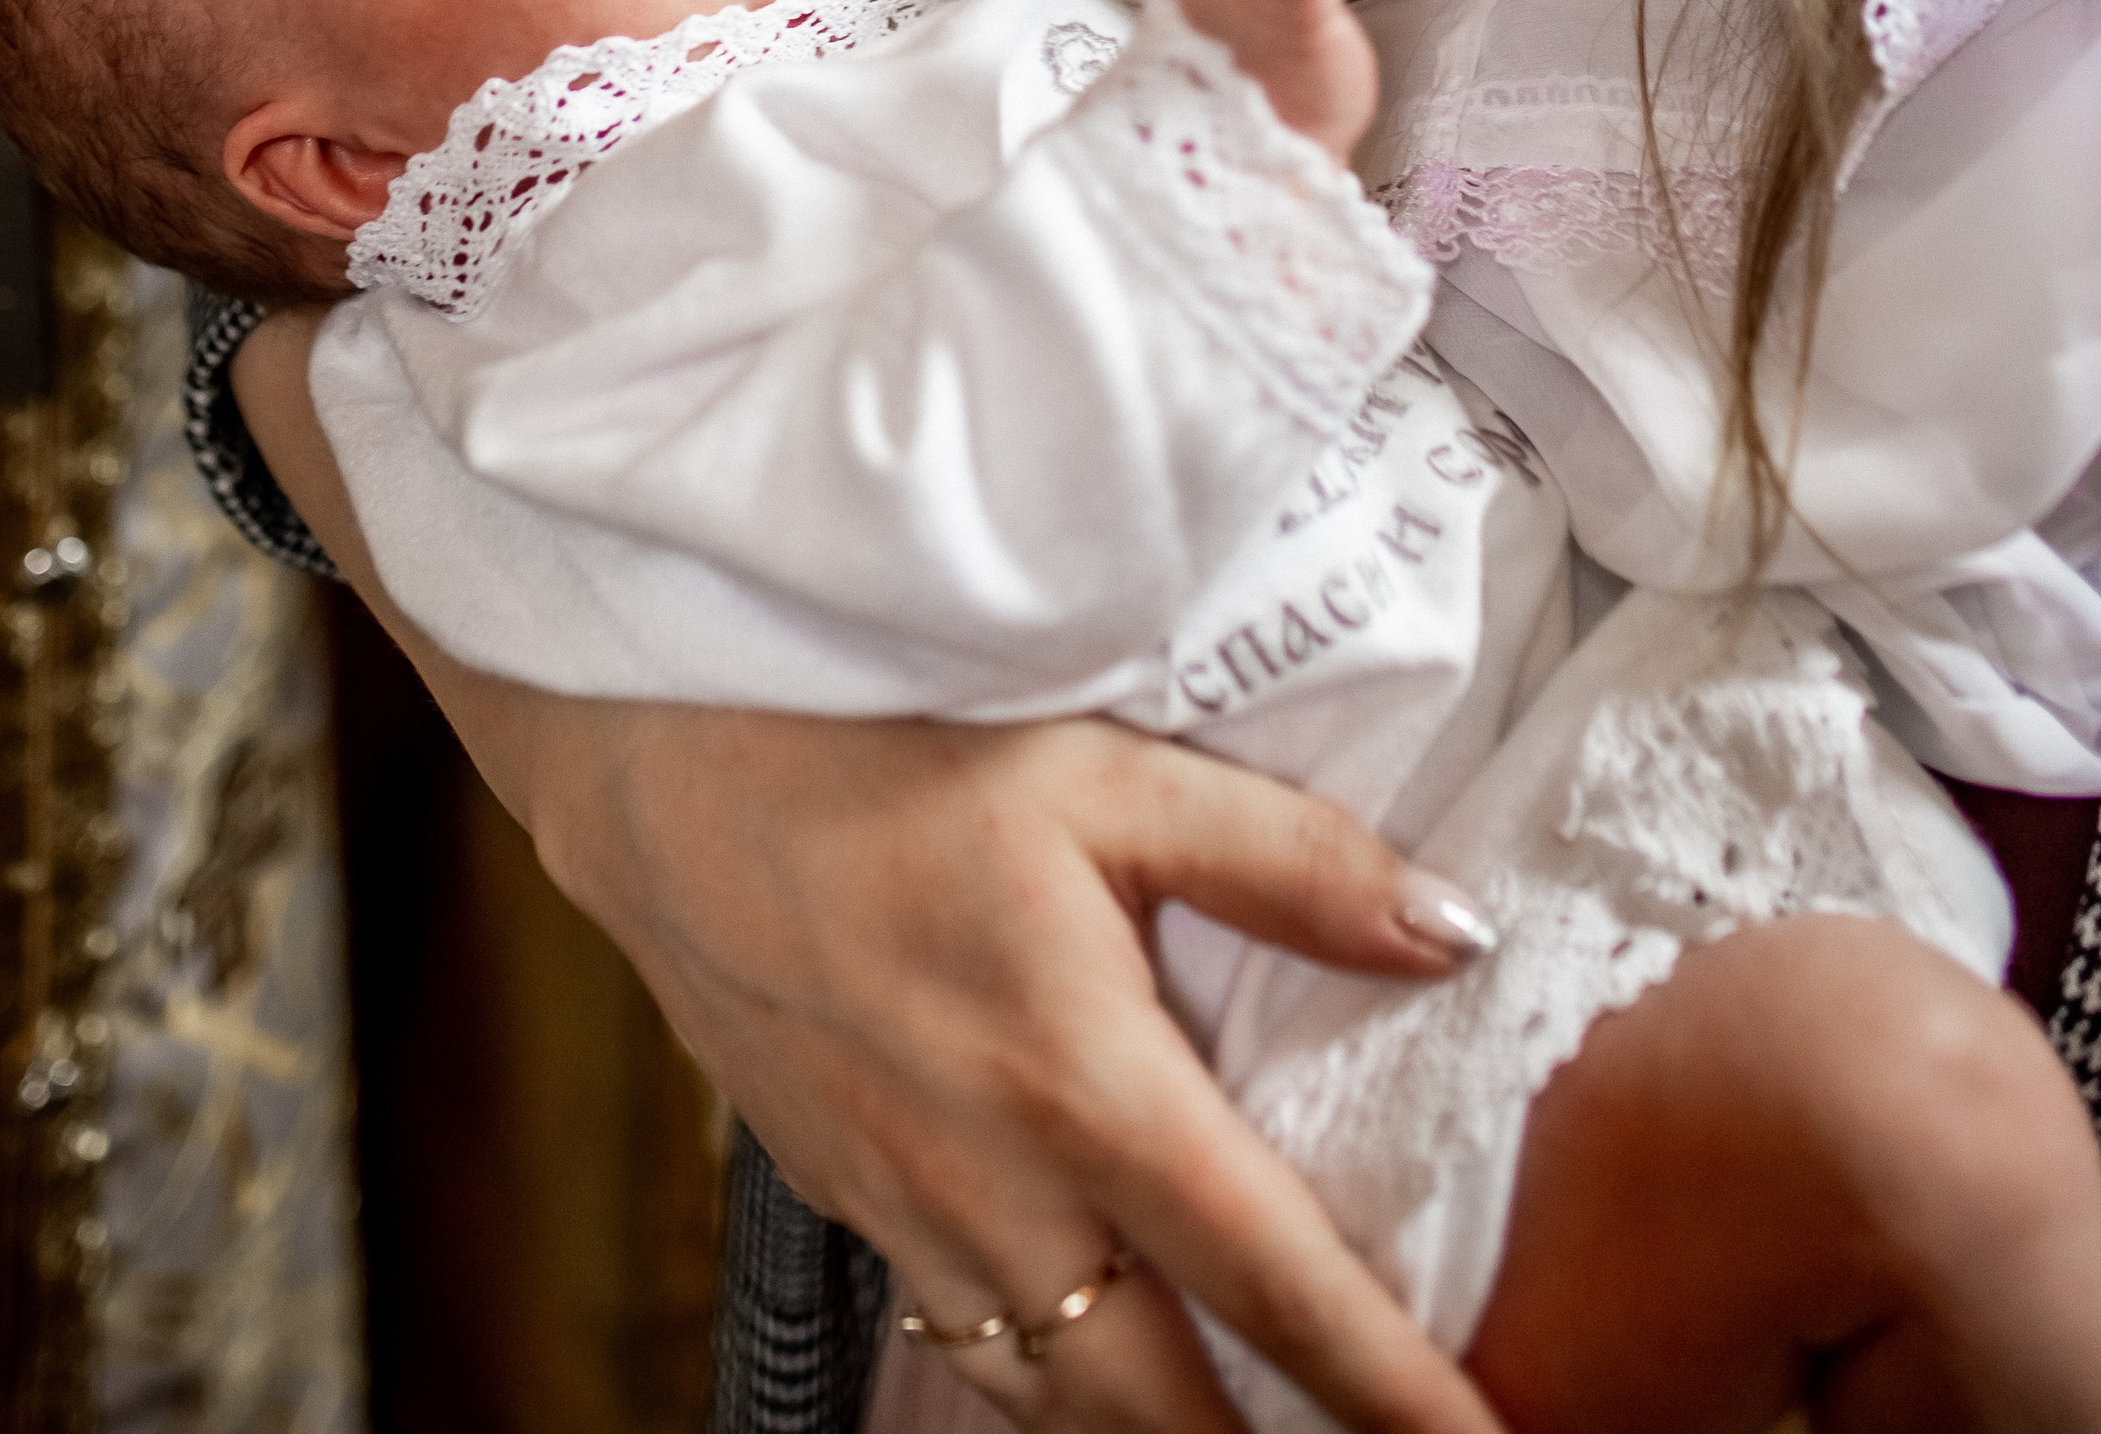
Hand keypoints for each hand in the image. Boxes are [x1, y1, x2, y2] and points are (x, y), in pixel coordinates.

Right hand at [231, 309, 1505, 1433]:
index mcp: (1086, 1082)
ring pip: (1054, 1400)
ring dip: (1153, 1426)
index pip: (1279, 1286)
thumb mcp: (1104, 766)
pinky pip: (962, 1337)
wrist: (655, 761)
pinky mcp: (838, 1198)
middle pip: (1162, 1410)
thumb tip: (1454, 934)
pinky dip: (1044, 1376)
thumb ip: (1287, 861)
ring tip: (1243, 1418)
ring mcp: (904, 1210)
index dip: (1394, 1392)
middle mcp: (997, 1185)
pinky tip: (1088, 1346)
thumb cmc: (887, 743)